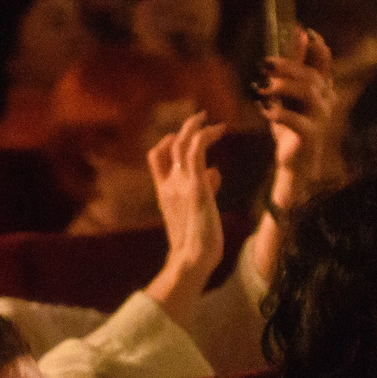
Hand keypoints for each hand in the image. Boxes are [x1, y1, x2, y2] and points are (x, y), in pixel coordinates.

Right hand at [141, 110, 228, 323]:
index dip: (166, 143)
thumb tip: (215, 172)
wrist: (191, 259)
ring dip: (197, 127)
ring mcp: (180, 183)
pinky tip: (220, 129)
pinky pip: (196, 149)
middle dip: (184, 128)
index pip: (156, 158)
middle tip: (200, 118)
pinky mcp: (195, 185)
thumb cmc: (197, 243)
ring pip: (183, 143)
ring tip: (212, 120)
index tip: (181, 137)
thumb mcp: (198, 211)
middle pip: (169, 146)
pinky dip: (206, 134)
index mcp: (164, 192)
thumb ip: (205, 189)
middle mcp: (169, 184)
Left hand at [260, 30, 334, 203]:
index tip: (306, 31)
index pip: (324, 64)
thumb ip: (291, 69)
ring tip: (263, 86)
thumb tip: (296, 34)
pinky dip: (279, 113)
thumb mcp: (288, 95)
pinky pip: (298, 120)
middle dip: (289, 65)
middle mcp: (326, 101)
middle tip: (265, 63)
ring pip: (309, 93)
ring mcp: (321, 119)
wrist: (293, 162)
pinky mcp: (311, 136)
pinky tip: (263, 109)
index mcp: (322, 89)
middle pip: (311, 76)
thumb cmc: (290, 126)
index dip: (318, 48)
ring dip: (284, 86)